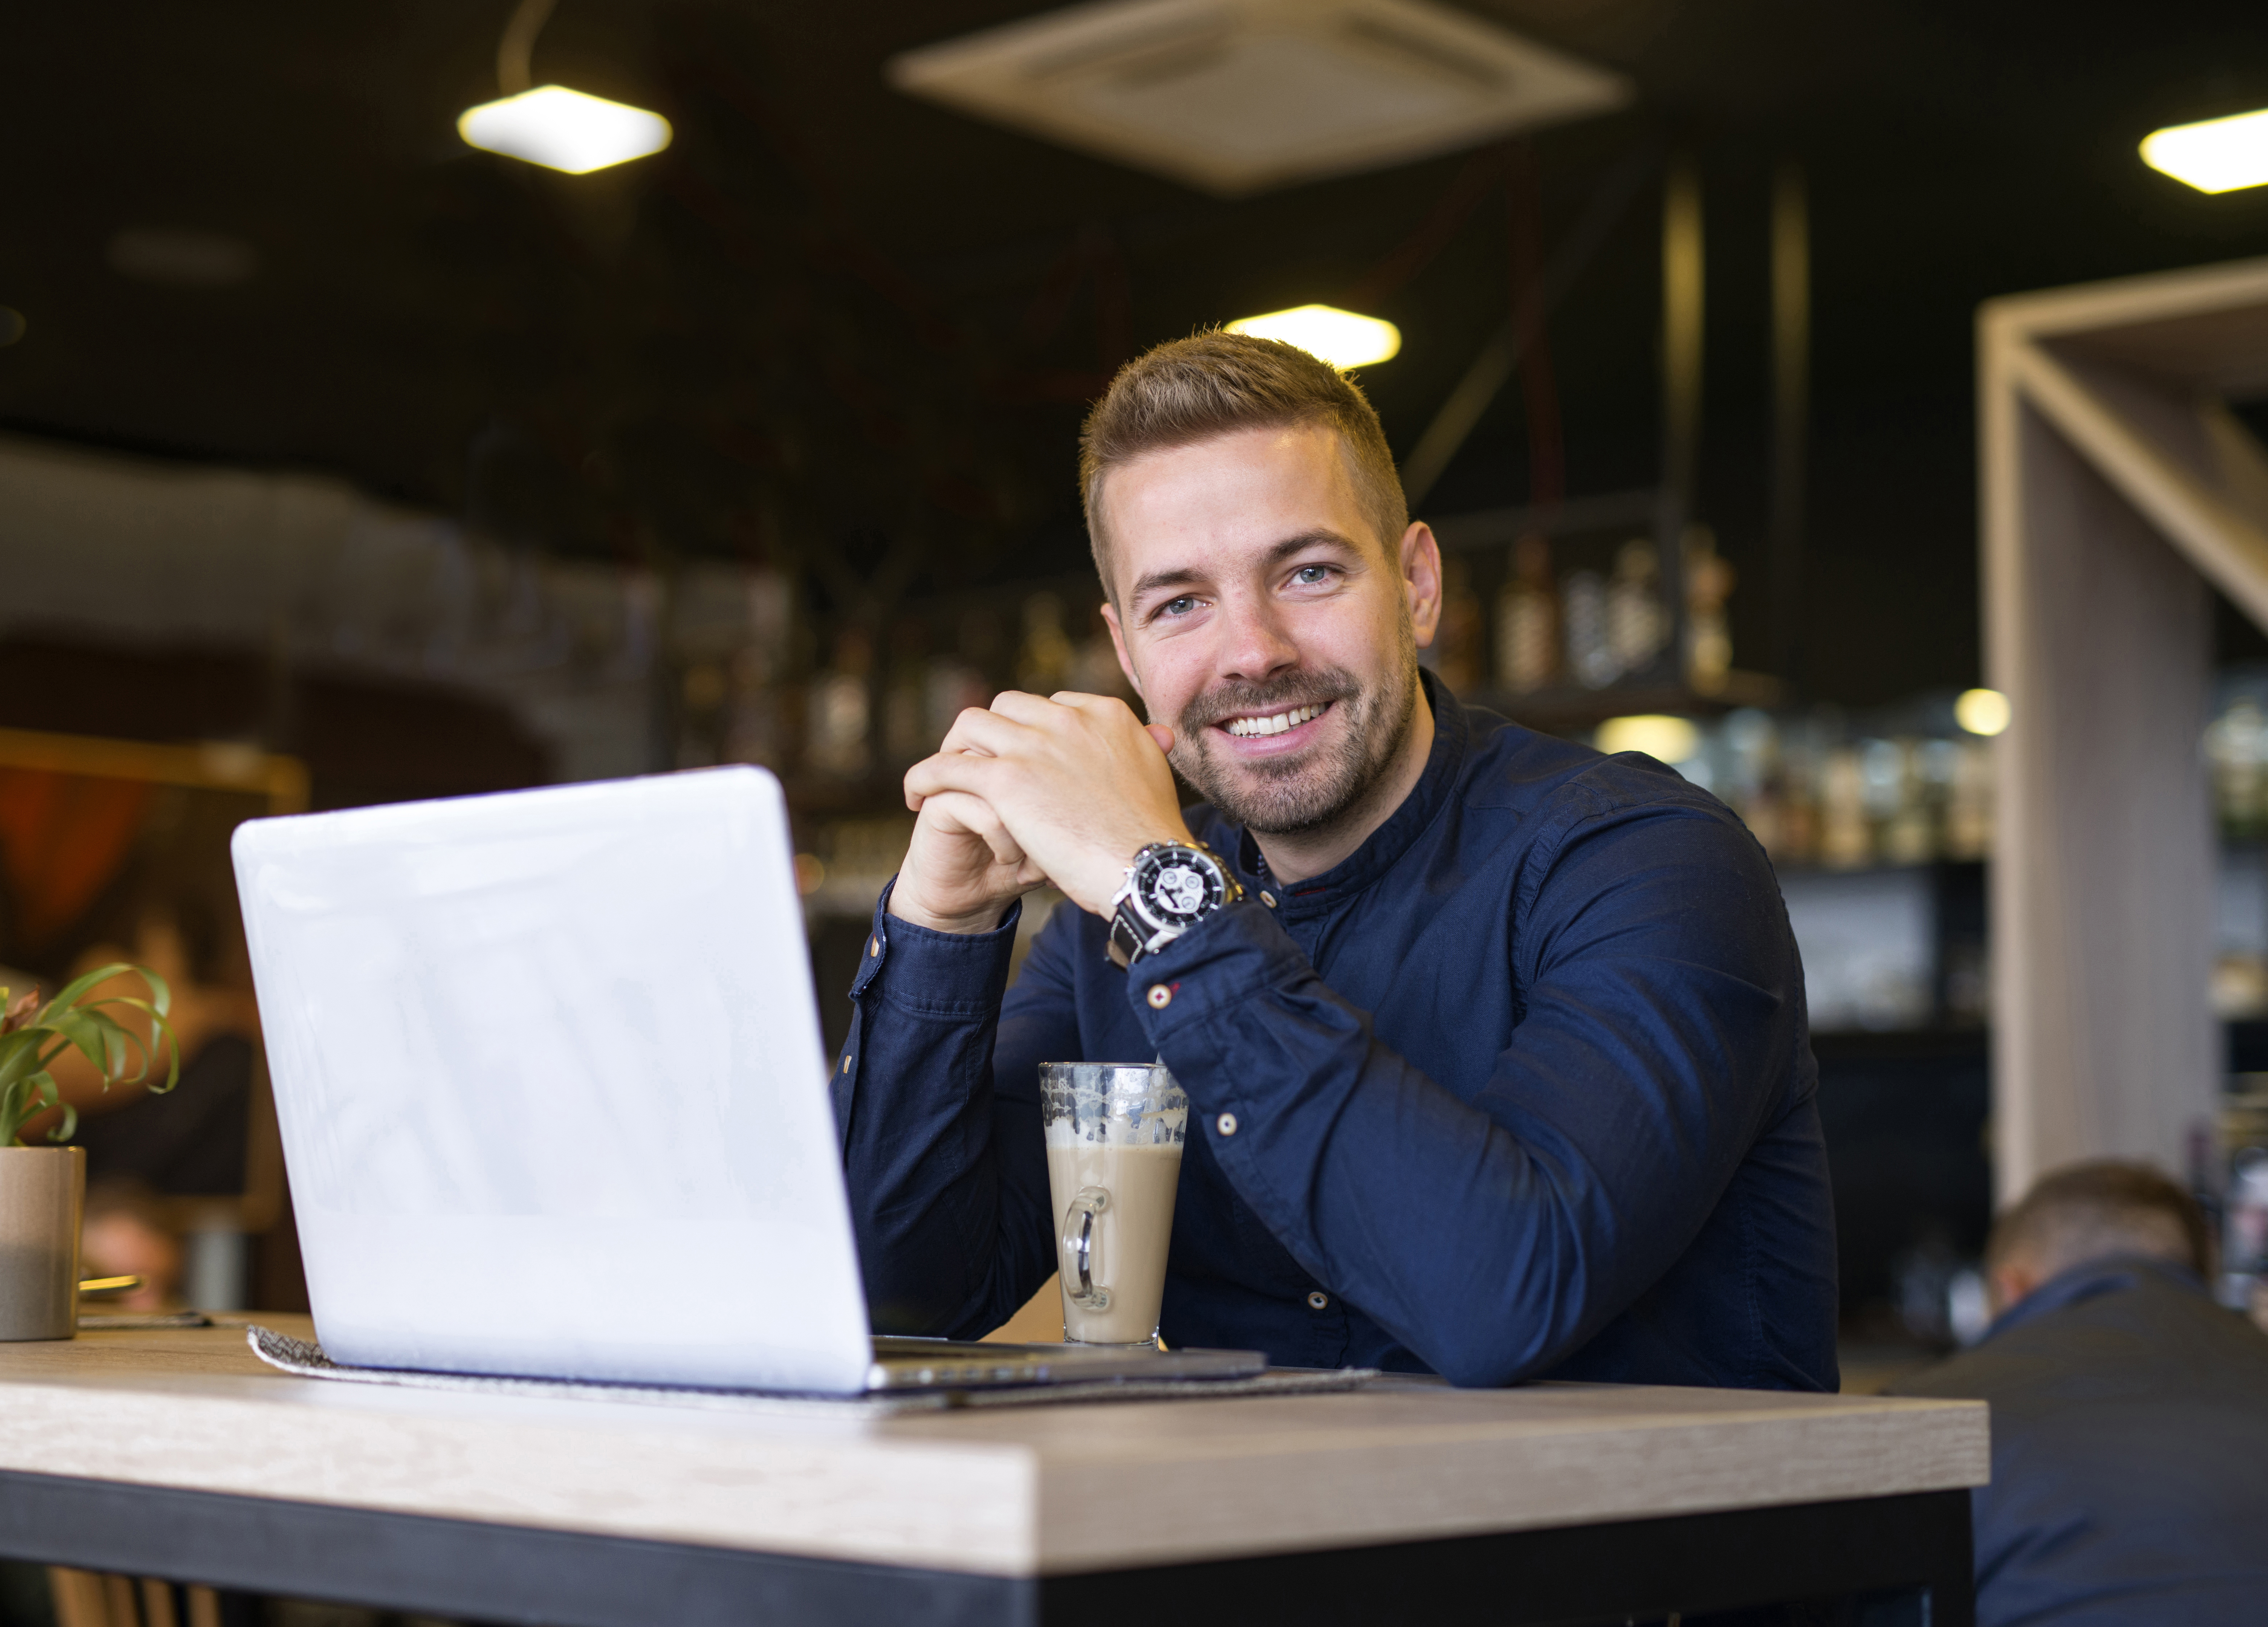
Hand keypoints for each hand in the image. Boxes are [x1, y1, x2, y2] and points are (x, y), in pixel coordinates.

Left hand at [902, 692, 1190, 917]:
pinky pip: (945, 766)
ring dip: (953, 748)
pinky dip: (924, 777)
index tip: (1020, 761)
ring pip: (970, 724)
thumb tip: (1152, 737)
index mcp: (1105, 715)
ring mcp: (1035, 745)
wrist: (1149, 870)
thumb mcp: (1154, 775)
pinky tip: (916, 797)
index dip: (1028, 733)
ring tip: (943, 779)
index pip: (1050, 706)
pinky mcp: (1006, 778)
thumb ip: (1142, 749)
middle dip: (988, 735)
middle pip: (1007, 707)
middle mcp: (1068, 719)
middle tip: (976, 766)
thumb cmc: (1153, 837)